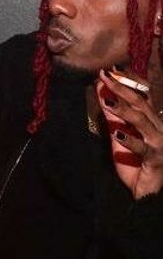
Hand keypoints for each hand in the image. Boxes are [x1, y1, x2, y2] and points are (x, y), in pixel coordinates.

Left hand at [97, 69, 162, 198]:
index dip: (130, 80)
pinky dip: (129, 140)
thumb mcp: (120, 133)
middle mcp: (158, 127)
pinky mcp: (156, 159)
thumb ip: (113, 116)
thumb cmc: (134, 160)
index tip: (114, 69)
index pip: (144, 94)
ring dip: (123, 109)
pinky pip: (142, 148)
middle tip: (104, 76)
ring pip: (142, 121)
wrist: (145, 189)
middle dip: (122, 87)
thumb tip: (102, 93)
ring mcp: (159, 142)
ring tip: (107, 100)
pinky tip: (116, 133)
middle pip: (140, 103)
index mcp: (152, 119)